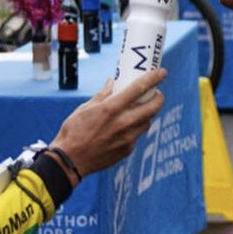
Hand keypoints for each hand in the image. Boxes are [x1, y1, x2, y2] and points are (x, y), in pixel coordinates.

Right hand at [50, 70, 165, 176]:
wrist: (70, 161)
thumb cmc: (73, 132)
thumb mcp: (84, 109)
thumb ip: (102, 95)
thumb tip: (112, 82)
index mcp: (111, 108)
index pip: (139, 88)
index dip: (154, 79)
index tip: (162, 73)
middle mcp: (123, 123)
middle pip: (153, 107)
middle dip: (159, 98)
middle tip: (157, 94)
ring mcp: (127, 138)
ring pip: (147, 122)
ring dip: (147, 114)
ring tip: (139, 110)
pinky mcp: (127, 150)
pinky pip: (136, 135)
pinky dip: (134, 129)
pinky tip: (124, 128)